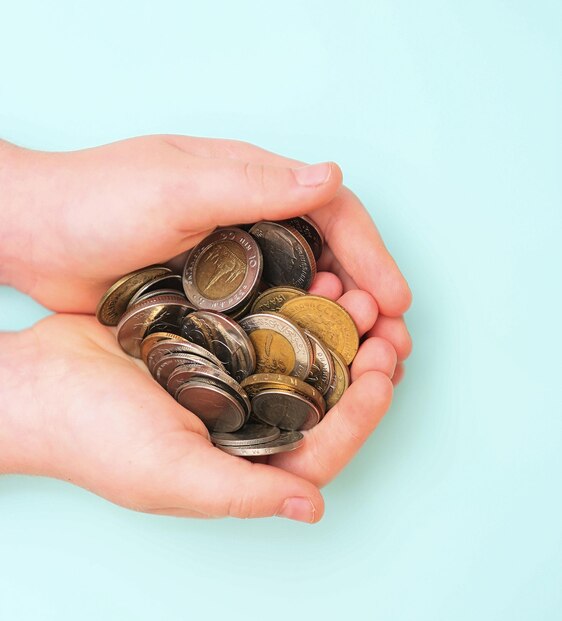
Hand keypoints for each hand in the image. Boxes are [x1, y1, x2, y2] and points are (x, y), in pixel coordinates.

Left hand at [1, 135, 410, 378]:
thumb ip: (253, 185)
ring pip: (304, 291)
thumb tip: (330, 177)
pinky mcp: (214, 296)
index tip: (395, 301)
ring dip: (336, 324)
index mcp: (254, 185)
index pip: (335, 214)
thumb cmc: (96, 200)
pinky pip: (269, 316)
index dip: (372, 256)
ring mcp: (234, 262)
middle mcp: (253, 222)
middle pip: (330, 257)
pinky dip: (294, 338)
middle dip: (366, 297)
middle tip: (387, 342)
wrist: (34, 234)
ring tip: (359, 359)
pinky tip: (307, 365)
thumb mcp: (176, 186)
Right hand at [1, 304, 395, 521]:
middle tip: (385, 328)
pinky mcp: (215, 340)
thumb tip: (313, 508)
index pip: (324, 446)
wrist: (39, 383)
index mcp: (244, 461)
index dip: (362, 414)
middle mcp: (245, 421)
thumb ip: (242, 492)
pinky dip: (295, 304)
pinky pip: (269, 322)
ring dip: (335, 327)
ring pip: (302, 354)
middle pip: (323, 398)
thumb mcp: (170, 476)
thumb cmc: (96, 438)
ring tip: (356, 296)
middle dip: (360, 363)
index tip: (383, 373)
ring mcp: (232, 377)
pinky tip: (313, 280)